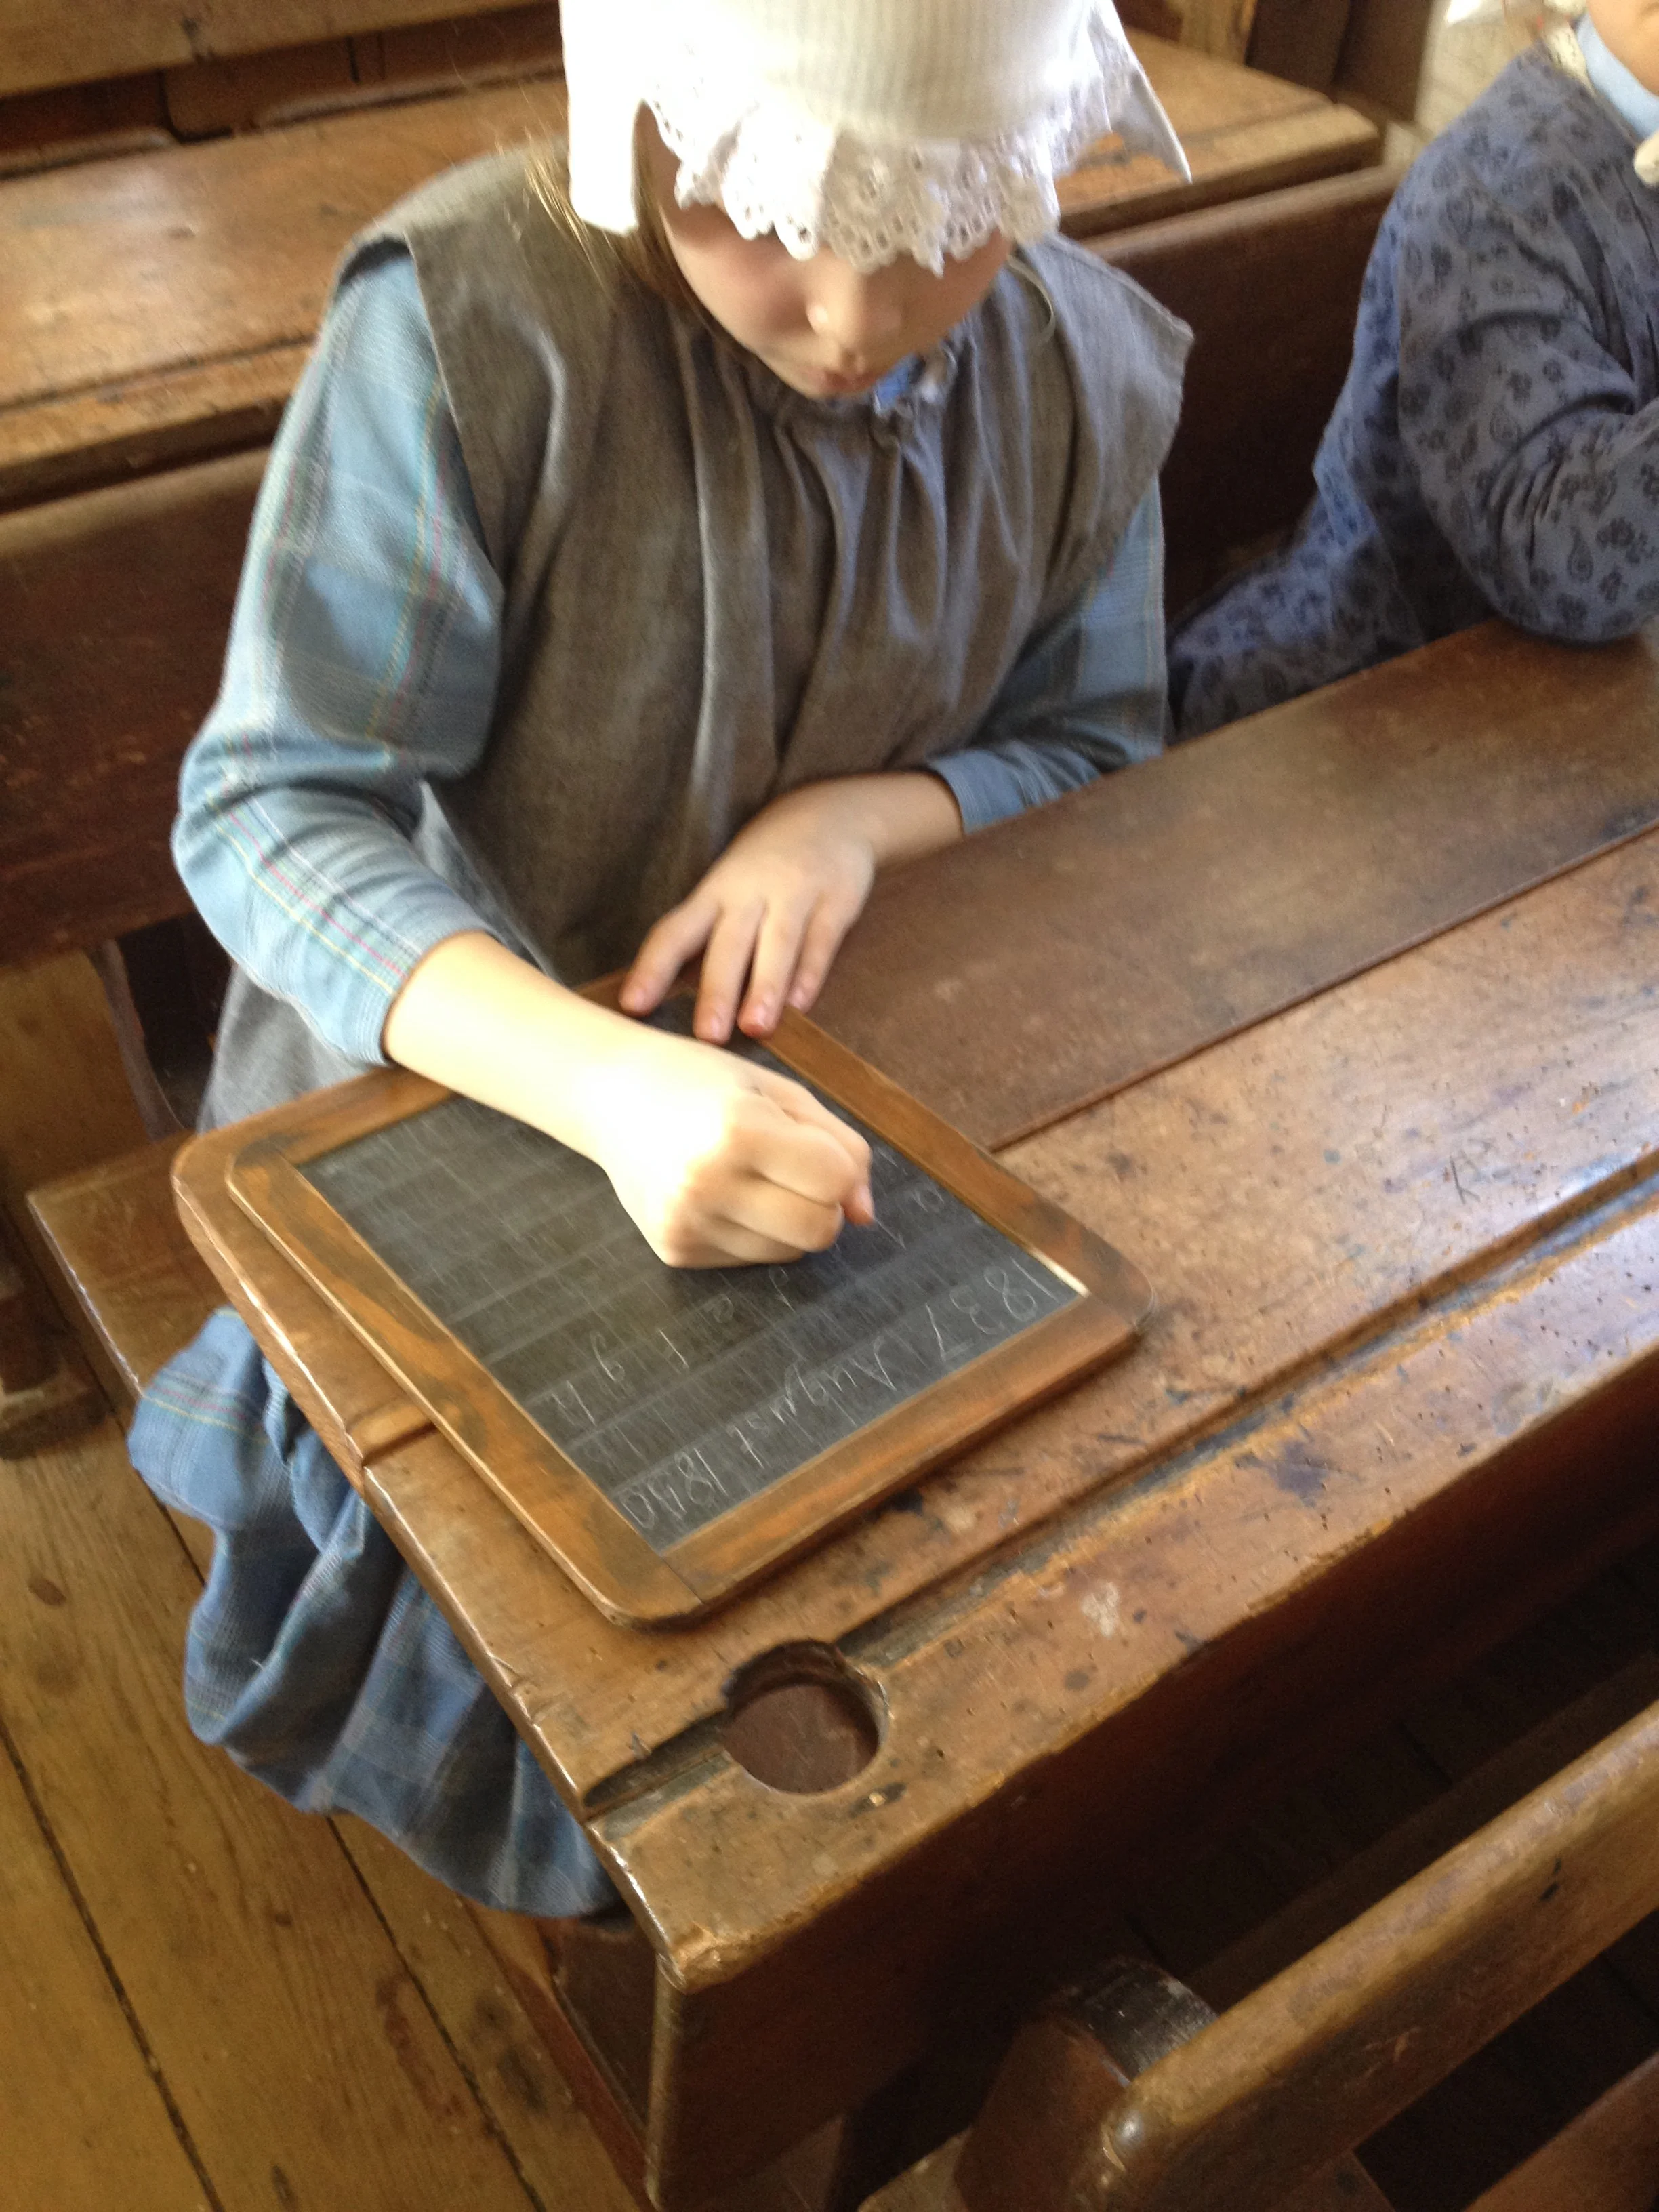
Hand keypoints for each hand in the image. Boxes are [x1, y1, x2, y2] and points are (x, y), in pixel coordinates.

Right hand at [382, 931, 872, 1266]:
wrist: (611, 1096)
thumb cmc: (704, 1083)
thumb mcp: (779, 1092)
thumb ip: (838, 1145)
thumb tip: (866, 1216)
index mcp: (739, 1128)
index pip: (834, 1182)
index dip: (839, 1166)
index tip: (814, 1145)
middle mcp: (707, 1182)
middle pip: (818, 1229)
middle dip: (823, 1204)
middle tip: (792, 1169)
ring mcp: (686, 1222)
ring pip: (788, 1251)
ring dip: (788, 1220)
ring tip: (750, 1177)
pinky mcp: (674, 1250)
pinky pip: (750, 1258)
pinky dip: (753, 1231)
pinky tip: (721, 1194)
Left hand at [620, 772, 962, 1041]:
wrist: (830, 812)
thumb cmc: (765, 867)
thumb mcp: (729, 888)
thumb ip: (709, 940)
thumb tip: (672, 1000)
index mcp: (714, 893)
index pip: (675, 932)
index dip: (653, 968)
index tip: (632, 1006)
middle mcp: (750, 892)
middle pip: (728, 943)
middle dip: (717, 989)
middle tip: (706, 1035)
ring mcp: (795, 893)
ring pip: (778, 943)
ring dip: (765, 986)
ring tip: (755, 1026)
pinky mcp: (836, 899)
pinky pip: (821, 939)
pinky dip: (811, 972)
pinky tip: (801, 1004)